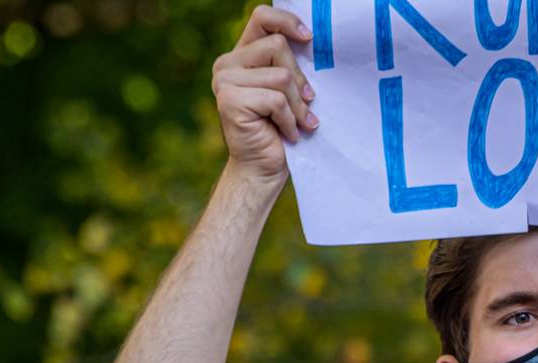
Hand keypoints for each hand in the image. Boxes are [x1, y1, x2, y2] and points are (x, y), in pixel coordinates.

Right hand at [212, 5, 317, 186]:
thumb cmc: (281, 130)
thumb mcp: (289, 91)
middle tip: (305, 105)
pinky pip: (275, 99)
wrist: (263, 169)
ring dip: (297, 105)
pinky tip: (288, 133)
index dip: (287, 22)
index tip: (309, 38)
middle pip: (278, 47)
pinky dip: (289, 119)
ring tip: (298, 123)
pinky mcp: (229, 100)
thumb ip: (289, 65)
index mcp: (242, 55)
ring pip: (280, 76)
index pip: (262, 18)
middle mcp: (227, 63)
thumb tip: (313, 41)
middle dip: (299, 80)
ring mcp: (224, 81)